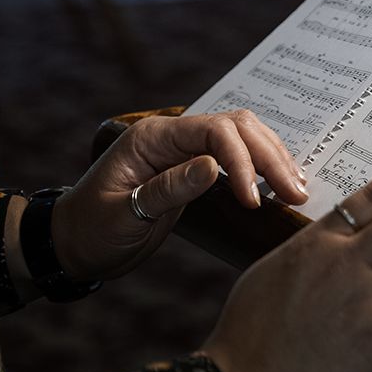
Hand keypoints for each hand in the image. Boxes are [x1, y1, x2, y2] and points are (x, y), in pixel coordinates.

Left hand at [52, 110, 309, 282]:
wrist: (73, 245)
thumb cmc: (91, 231)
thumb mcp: (123, 216)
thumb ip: (167, 189)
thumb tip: (214, 168)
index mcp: (153, 138)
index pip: (214, 132)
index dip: (241, 162)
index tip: (253, 200)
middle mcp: (174, 135)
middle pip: (237, 127)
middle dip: (270, 157)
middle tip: (295, 192)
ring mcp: (185, 149)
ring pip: (244, 135)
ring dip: (274, 159)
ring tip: (297, 189)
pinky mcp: (194, 167)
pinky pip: (238, 155)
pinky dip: (264, 166)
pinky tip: (282, 183)